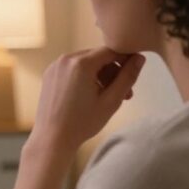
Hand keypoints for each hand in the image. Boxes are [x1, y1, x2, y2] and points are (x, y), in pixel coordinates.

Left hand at [31, 48, 145, 154]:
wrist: (52, 138)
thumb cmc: (83, 122)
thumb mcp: (112, 100)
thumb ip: (128, 76)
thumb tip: (140, 58)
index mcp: (81, 63)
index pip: (112, 50)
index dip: (126, 61)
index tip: (133, 77)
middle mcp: (65, 59)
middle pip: (99, 57)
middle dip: (114, 72)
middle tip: (125, 94)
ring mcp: (55, 66)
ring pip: (86, 63)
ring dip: (101, 75)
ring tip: (109, 97)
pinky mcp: (49, 75)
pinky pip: (73, 69)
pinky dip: (85, 77)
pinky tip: (90, 96)